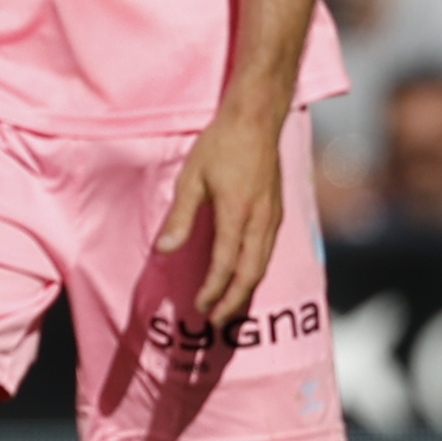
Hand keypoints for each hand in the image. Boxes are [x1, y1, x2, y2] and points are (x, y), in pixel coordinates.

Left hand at [151, 108, 287, 327]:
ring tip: (229, 306)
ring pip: (263, 263)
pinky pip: (268, 250)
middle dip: (234, 299)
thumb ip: (180, 218)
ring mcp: (273, 216)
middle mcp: (261, 220)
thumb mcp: (191, 179)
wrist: (256, 120)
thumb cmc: (219, 146)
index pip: (226, 263)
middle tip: (216, 320)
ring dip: (246, 288)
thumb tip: (164, 250)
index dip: (214, 289)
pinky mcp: (277, 211)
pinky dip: (256, 269)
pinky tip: (245, 275)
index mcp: (237, 213)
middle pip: (251, 272)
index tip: (200, 307)